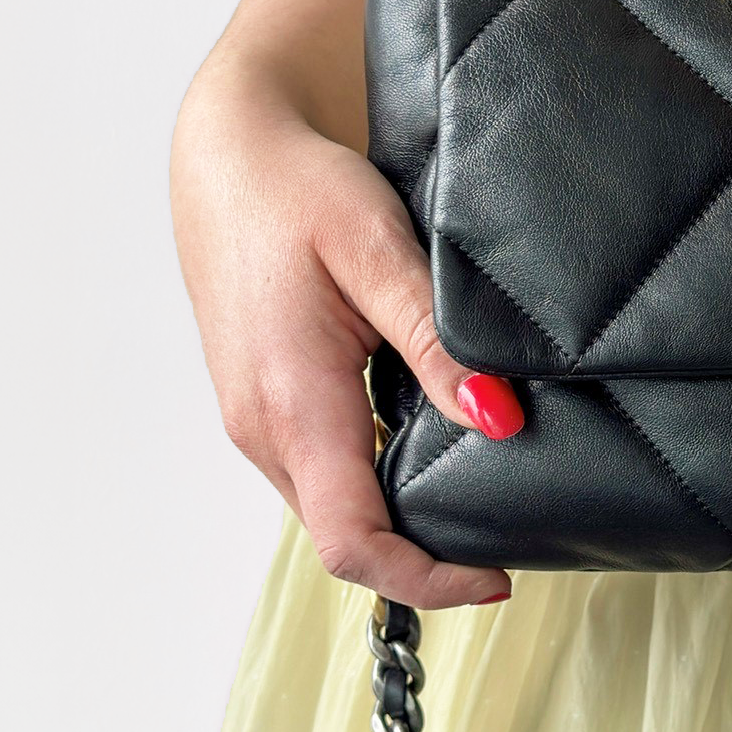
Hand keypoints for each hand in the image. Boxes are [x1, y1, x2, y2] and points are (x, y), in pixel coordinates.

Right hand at [172, 88, 520, 608]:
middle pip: (345, 537)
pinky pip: (317, 471)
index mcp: (291, 402)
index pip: (353, 542)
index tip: (497, 576)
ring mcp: (252, 419)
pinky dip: (370, 479)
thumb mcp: (378, 251)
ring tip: (472, 485)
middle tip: (504, 529)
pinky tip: (421, 440)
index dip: (427, 580)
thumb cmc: (295, 188)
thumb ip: (436, 343)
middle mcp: (260, 426)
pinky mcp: (257, 403)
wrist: (228, 151)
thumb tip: (498, 419)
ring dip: (396, 517)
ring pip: (330, 507)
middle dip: (423, 555)